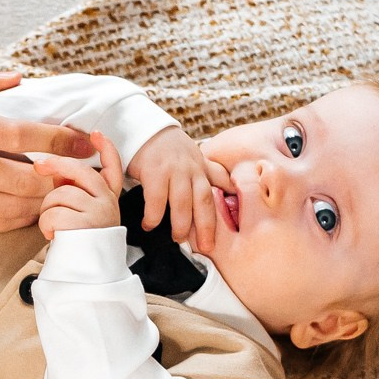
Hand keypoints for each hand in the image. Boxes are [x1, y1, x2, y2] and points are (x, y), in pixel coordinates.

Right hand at [0, 65, 90, 238]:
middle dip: (60, 176)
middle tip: (75, 170)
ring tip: (55, 189)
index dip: (62, 141)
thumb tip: (15, 80)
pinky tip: (25, 206)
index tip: (84, 142)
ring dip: (43, 199)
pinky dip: (17, 217)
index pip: (25, 136)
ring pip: (17, 206)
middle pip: (30, 178)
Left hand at [34, 133, 126, 239]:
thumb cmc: (77, 243)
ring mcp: (100, 213)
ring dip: (47, 210)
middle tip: (38, 166)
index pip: (113, 167)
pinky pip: (54, 214)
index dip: (106, 148)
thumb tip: (55, 170)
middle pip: (79, 172)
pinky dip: (46, 225)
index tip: (95, 134)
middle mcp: (109, 202)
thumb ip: (71, 189)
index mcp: (109, 197)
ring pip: (60, 195)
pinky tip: (52, 236)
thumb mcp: (78, 212)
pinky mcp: (87, 226)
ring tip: (52, 226)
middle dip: (55, 165)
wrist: (85, 277)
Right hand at [123, 128, 229, 254]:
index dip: (223, 212)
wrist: (145, 130)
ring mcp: (173, 170)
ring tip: (177, 239)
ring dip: (181, 224)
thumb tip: (233, 187)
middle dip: (206, 227)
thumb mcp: (196, 157)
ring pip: (182, 202)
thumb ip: (212, 172)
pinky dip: (153, 215)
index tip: (227, 233)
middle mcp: (191, 169)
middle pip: (203, 201)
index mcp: (202, 168)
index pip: (216, 191)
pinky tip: (149, 225)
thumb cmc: (170, 148)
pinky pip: (156, 199)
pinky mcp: (154, 171)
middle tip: (204, 248)